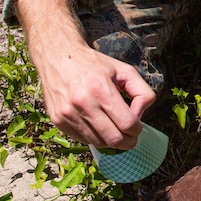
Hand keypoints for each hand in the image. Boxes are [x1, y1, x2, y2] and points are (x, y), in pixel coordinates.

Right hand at [16, 0, 155, 148]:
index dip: (137, 129)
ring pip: (99, 143)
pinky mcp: (58, 121)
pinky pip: (83, 140)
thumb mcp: (125, 71)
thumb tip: (140, 116)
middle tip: (130, 136)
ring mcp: (68, 114)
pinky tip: (97, 124)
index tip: (137, 126)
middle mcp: (82, 103)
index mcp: (101, 89)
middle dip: (128, 142)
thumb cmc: (95, 64)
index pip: (127, 124)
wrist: (59, 57)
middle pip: (114, 139)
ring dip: (111, 141)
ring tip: (114, 129)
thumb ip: (142, 93)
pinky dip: (95, 137)